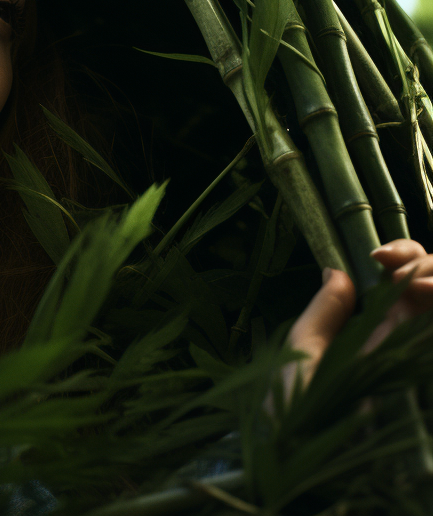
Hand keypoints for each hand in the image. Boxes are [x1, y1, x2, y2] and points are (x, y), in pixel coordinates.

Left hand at [281, 240, 432, 400]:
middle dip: (420, 259)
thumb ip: (325, 311)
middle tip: (397, 269)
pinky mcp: (428, 372)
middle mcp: (405, 338)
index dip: (399, 255)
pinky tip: (427, 294)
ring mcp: (421, 353)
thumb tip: (335, 269)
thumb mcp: (304, 350)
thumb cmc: (294, 407)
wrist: (306, 459)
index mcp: (372, 328)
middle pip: (430, 279)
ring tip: (418, 284)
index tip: (377, 256)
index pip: (401, 278)